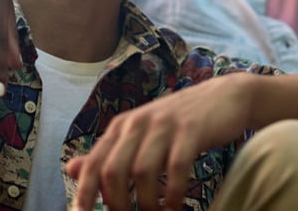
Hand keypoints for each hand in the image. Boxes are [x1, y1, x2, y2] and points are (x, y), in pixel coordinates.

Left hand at [67, 73, 255, 210]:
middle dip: (117, 204)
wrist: (225, 97)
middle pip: (114, 170)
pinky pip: (176, 168)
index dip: (84, 194)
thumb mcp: (141, 135)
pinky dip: (173, 193)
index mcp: (122, 126)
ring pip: (142, 172)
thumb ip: (108, 153)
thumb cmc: (180, 122)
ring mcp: (165, 125)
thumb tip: (71, 169)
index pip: (95, 163)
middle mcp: (139, 122)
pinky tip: (176, 205)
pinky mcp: (191, 129)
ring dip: (147, 203)